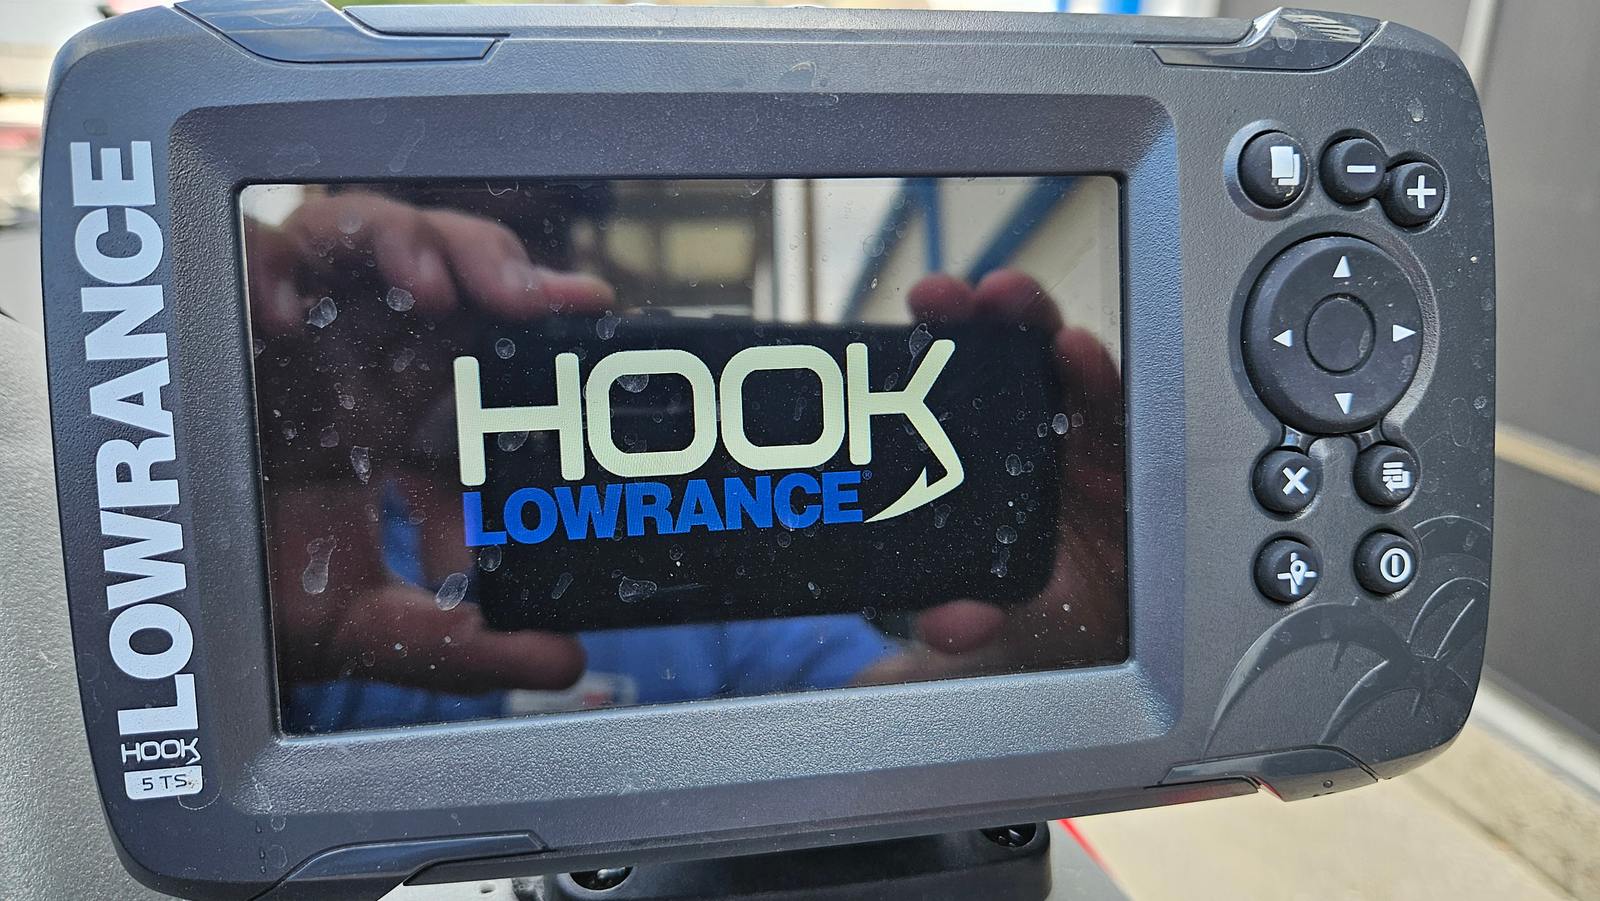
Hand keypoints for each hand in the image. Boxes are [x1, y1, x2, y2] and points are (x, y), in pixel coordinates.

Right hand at [247, 190, 611, 691]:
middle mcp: (354, 366)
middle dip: (490, 265)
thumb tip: (563, 663)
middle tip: (537, 297)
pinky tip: (285, 306)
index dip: (542, 329)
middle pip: (437, 274)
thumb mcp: (367, 631)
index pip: (484, 352)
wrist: (161, 620)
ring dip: (405, 243)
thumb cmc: (253, 610)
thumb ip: (463, 647)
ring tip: (433, 287)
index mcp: (400, 420)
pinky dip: (268, 260)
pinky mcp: (216, 330)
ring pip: (361, 240)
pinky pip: (242, 256)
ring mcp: (291, 339)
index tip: (589, 312)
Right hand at [858, 269, 1126, 682]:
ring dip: (971, 324)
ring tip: (939, 299)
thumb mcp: (1033, 628)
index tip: (1069, 349)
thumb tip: (955, 622)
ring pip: (1002, 366)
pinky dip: (925, 362)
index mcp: (1110, 487)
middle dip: (1029, 323)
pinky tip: (904, 340)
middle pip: (1057, 367)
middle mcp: (1069, 453)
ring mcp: (1018, 443)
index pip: (1112, 414)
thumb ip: (998, 623)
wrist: (1012, 642)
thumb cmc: (1052, 625)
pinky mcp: (969, 442)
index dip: (1093, 375)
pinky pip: (948, 392)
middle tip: (996, 297)